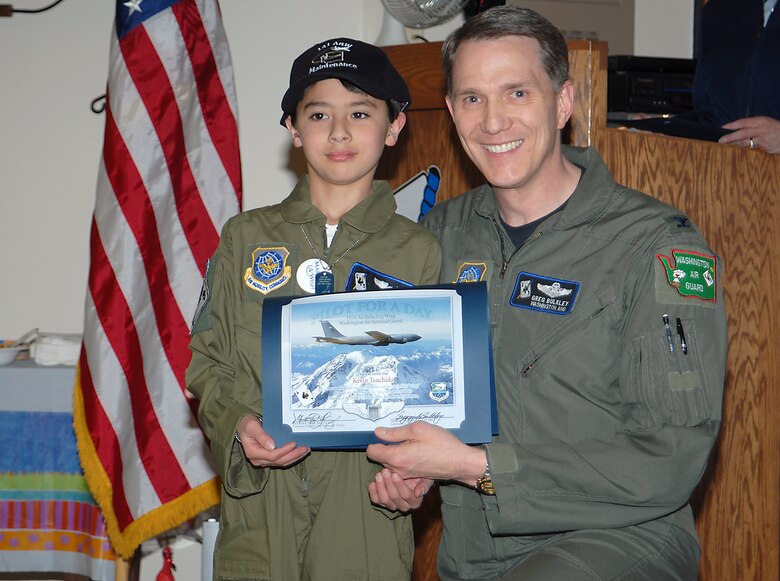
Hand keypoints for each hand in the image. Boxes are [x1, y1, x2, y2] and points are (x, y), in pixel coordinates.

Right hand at [236, 414, 309, 467]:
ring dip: (294, 457)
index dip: (284, 451)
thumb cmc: (247, 424)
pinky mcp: (268, 459)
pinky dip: (291, 457)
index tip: (294, 443)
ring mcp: (263, 461)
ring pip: (281, 463)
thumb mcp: (252, 426)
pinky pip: (281, 461)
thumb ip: (261, 436)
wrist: (244, 427)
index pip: (272, 456)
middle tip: (305, 448)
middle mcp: (258, 460)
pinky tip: (299, 453)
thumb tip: (272, 446)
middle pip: (279, 461)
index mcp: (253, 453)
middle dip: (293, 455)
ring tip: (305, 451)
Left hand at [366, 421, 486, 485]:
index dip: (376, 440)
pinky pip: (401, 469)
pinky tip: (416, 451)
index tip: (385, 433)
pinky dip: (404, 460)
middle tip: (400, 435)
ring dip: (395, 454)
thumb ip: (395, 432)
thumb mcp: (418, 429)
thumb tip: (378, 432)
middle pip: (381, 458)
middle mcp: (398, 470)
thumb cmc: (442, 444)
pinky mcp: (413, 477)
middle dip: (386, 447)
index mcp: (397, 457)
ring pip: (390, 463)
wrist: (460, 462)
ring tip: (409, 442)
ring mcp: (406, 476)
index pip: (372, 452)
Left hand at [368, 469, 432, 512]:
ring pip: (384, 500)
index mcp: (415, 502)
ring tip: (378, 475)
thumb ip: (424, 485)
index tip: (395, 474)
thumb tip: (418, 493)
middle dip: (389, 483)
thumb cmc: (418, 476)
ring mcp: (392, 505)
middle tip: (385, 471)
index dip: (400, 485)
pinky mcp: (382, 503)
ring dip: (380, 486)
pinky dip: (373, 492)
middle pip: (394, 497)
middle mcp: (404, 506)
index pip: (406, 495)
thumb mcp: (425, 478)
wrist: (407, 476)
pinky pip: (376, 500)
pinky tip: (372, 483)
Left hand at [719, 116, 779, 153]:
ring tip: (727, 145)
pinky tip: (742, 149)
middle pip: (743, 133)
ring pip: (746, 142)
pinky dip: (746, 149)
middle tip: (721, 140)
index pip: (743, 122)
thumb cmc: (776, 129)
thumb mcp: (765, 123)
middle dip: (730, 137)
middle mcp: (761, 129)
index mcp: (761, 121)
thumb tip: (737, 129)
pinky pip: (752, 149)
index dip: (732, 125)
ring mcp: (763, 139)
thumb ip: (752, 126)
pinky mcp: (765, 148)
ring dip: (736, 144)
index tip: (722, 127)